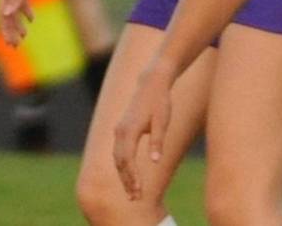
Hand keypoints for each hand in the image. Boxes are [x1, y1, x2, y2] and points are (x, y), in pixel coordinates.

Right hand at [0, 0, 44, 45]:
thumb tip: (7, 14)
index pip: (3, 16)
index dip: (6, 30)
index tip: (12, 44)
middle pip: (5, 15)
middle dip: (9, 31)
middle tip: (15, 46)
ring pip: (12, 9)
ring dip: (16, 24)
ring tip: (24, 36)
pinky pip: (20, 0)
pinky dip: (25, 11)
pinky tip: (32, 19)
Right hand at [113, 63, 173, 200]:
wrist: (152, 83)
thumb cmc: (160, 102)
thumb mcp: (163, 121)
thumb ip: (157, 141)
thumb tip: (155, 161)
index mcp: (129, 130)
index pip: (127, 159)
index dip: (132, 177)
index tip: (138, 191)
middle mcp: (120, 132)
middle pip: (120, 162)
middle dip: (127, 181)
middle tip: (135, 198)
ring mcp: (119, 131)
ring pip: (118, 159)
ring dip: (125, 175)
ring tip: (133, 192)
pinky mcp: (122, 130)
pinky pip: (120, 152)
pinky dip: (124, 166)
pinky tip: (131, 176)